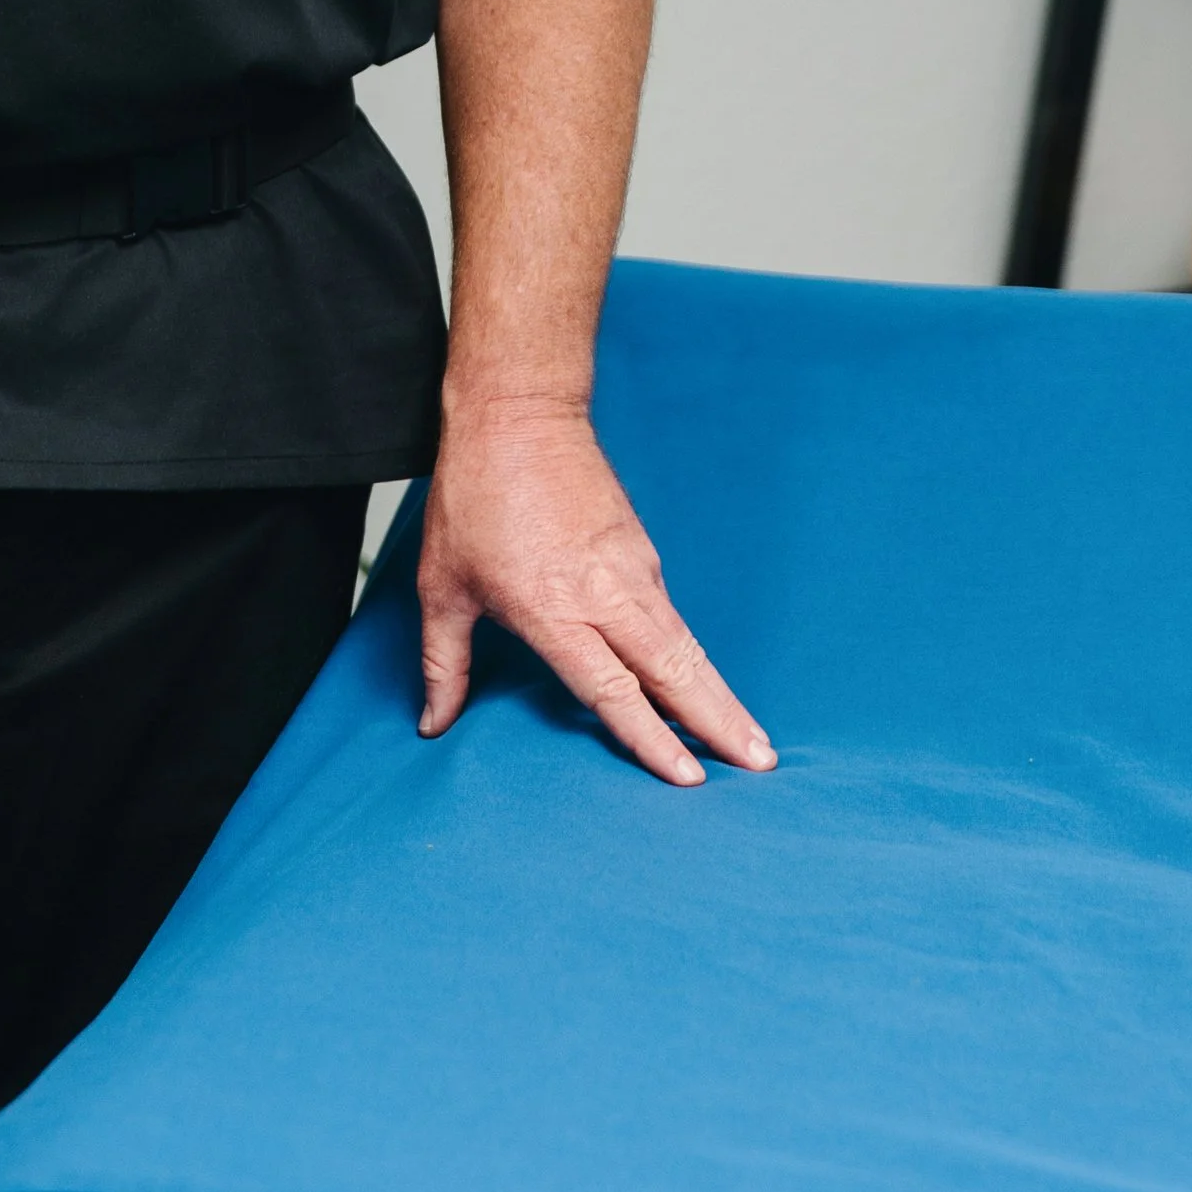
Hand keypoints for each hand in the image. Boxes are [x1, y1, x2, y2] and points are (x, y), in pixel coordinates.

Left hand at [417, 402, 773, 787]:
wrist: (518, 413)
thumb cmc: (474, 497)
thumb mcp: (442, 585)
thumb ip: (444, 663)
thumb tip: (432, 723)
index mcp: (554, 609)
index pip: (613, 690)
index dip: (652, 738)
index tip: (690, 777)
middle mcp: (604, 593)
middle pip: (674, 671)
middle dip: (719, 722)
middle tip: (760, 764)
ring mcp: (631, 568)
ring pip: (684, 643)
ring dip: (718, 691)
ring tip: (751, 737)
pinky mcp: (641, 548)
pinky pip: (670, 615)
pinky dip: (693, 655)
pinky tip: (703, 682)